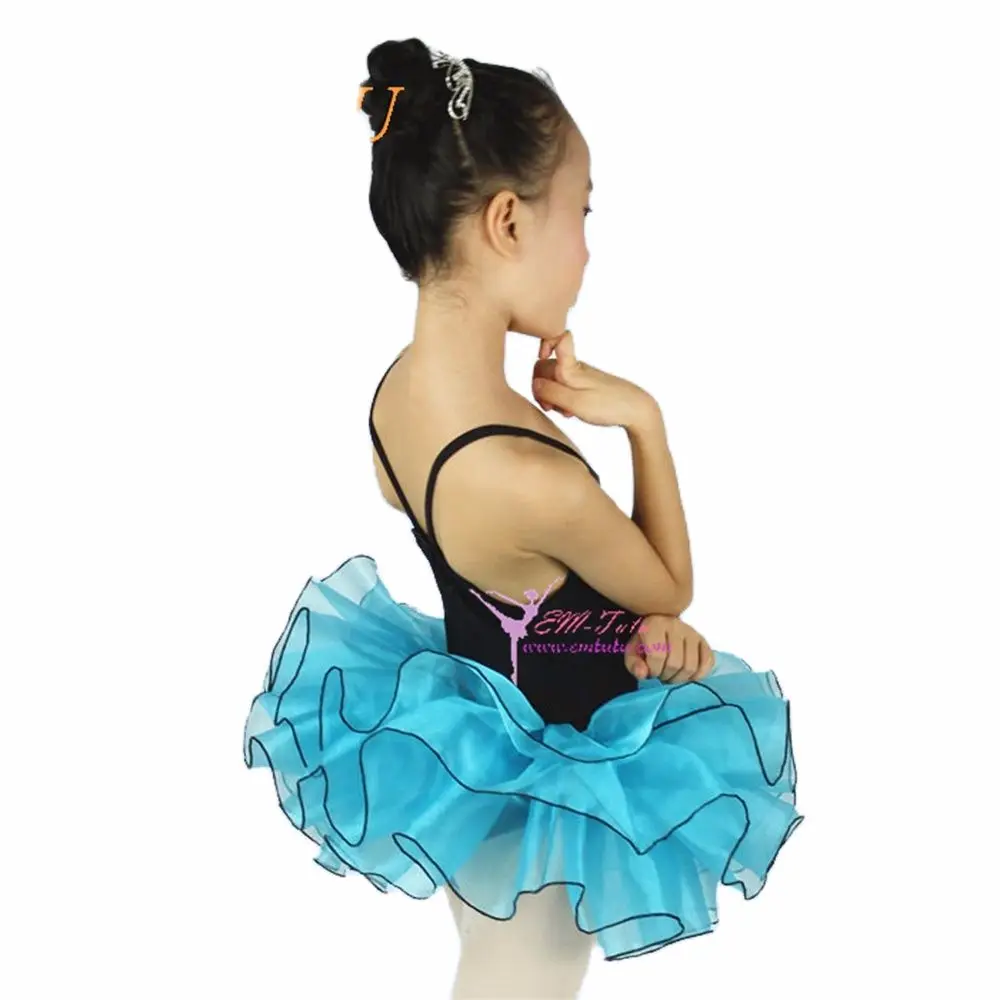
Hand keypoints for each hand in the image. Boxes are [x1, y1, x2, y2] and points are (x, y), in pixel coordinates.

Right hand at [531, 330, 655, 428]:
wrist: (637, 410)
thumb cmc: (609, 406)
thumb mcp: (575, 403)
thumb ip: (552, 392)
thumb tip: (535, 384)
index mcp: (572, 367)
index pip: (559, 337)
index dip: (546, 341)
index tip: (541, 357)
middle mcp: (576, 368)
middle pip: (546, 367)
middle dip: (541, 385)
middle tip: (550, 405)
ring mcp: (581, 377)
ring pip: (554, 380)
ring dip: (552, 396)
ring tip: (563, 411)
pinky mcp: (586, 386)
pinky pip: (565, 388)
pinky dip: (562, 399)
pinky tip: (571, 411)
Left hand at [623, 614, 715, 683]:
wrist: (660, 627)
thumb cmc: (645, 642)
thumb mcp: (633, 651)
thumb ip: (633, 663)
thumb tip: (643, 674)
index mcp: (655, 625)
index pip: (657, 656)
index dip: (653, 671)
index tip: (650, 673)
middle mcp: (676, 626)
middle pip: (676, 663)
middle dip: (666, 676)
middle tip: (661, 675)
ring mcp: (692, 632)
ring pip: (691, 666)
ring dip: (680, 678)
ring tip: (672, 675)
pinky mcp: (703, 640)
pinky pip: (707, 663)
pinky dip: (698, 674)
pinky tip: (687, 674)